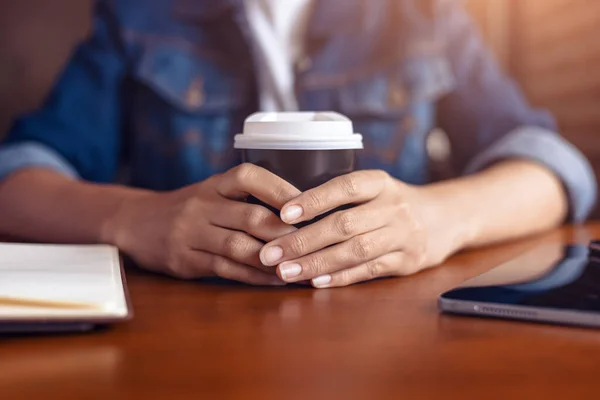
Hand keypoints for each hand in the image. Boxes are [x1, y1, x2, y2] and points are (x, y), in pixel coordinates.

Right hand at [106, 164, 300, 284]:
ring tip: (300, 267)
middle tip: (315, 243)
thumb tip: (300, 209)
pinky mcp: (185, 260)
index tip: (310, 204)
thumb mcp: (212, 192)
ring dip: (273, 259)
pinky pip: (226, 270)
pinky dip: (254, 277)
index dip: (281, 190)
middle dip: (286, 232)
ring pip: (239, 247)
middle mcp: (202, 204)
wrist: (135, 222)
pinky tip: (276, 280)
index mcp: (214, 184)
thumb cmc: (188, 207)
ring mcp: (191, 233)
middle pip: (250, 217)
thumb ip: (246, 198)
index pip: (249, 177)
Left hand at [259, 170, 464, 287]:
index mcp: (380, 183)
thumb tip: (285, 213)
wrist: (445, 218)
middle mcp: (394, 207)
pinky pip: (369, 270)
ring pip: (354, 251)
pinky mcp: (407, 261)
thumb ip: (340, 197)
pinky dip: (341, 277)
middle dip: (303, 241)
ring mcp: (403, 235)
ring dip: (316, 264)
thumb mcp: (375, 188)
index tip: (283, 213)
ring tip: (286, 272)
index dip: (314, 199)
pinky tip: (316, 282)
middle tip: (271, 254)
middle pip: (344, 224)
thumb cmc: (393, 203)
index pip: (345, 187)